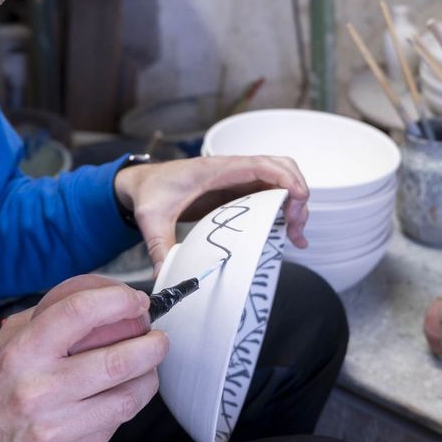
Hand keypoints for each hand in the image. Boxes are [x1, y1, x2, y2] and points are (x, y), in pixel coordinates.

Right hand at [0, 274, 164, 441]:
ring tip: (148, 365)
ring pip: (128, 396)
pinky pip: (116, 423)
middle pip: (117, 359)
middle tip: (157, 337)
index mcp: (22, 353)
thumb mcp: (8, 343)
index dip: (118, 300)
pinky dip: (127, 404)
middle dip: (151, 344)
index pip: (80, 312)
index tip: (136, 302)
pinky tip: (122, 394)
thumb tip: (105, 297)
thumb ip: (51, 318)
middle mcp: (38, 390)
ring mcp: (57, 427)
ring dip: (149, 376)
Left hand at [114, 154, 309, 266]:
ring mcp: (237, 179)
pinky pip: (270, 193)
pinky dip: (285, 209)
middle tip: (295, 227)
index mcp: (214, 169)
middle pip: (280, 168)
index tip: (300, 197)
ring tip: (296, 236)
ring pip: (280, 181)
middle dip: (296, 194)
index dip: (285, 177)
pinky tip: (290, 234)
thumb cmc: (149, 193)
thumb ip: (159, 248)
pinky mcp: (238, 191)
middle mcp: (231, 170)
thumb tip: (167, 278)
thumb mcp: (150, 220)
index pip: (260, 164)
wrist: (141, 183)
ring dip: (294, 204)